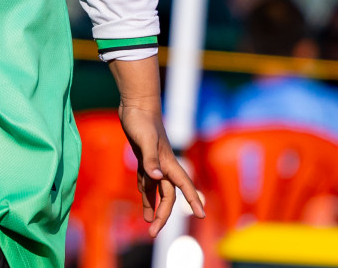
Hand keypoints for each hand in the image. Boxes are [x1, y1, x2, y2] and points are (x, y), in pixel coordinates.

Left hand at [118, 101, 205, 236]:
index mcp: (167, 163)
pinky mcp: (143, 158)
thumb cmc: (141, 120)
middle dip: (162, 215)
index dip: (193, 201)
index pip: (183, 186)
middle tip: (153, 233)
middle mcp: (163, 165)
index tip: (202, 216)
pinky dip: (146, 192)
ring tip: (149, 224)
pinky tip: (144, 201)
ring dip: (154, 207)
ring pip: (157, 191)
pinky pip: (147, 181)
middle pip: (167, 196)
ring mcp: (154, 162)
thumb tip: (156, 178)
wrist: (136, 104)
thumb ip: (149, 160)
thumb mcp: (143, 140)